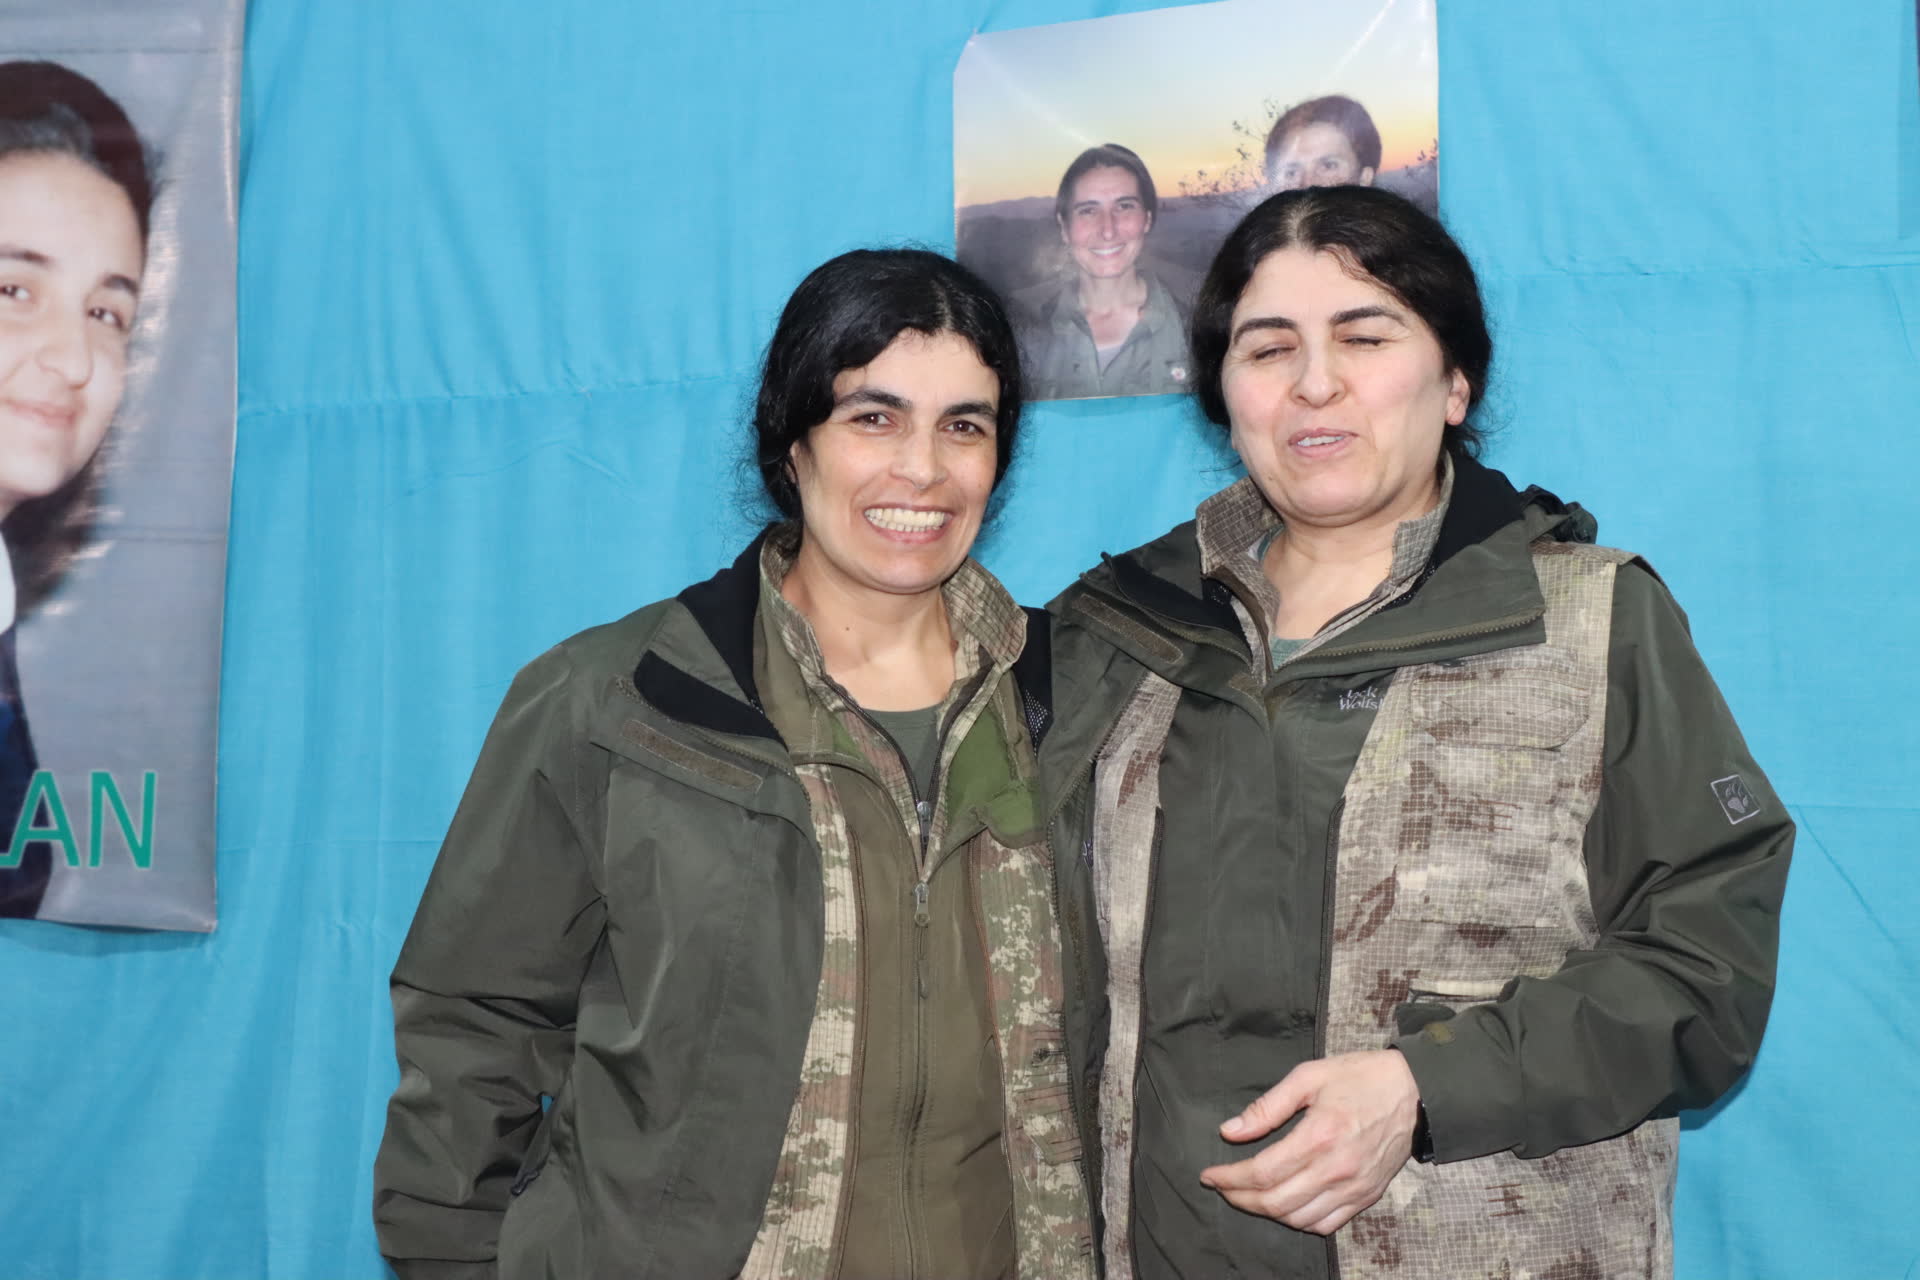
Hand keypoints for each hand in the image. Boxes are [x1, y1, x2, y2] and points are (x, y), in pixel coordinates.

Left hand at [1198, 1049, 1420, 1234]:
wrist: (1415, 1091)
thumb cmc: (1360, 1077)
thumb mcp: (1308, 1077)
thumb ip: (1267, 1107)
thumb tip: (1230, 1131)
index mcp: (1319, 1136)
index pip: (1262, 1172)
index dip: (1230, 1179)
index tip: (1210, 1175)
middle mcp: (1336, 1169)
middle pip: (1276, 1203)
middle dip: (1240, 1198)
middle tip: (1223, 1186)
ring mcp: (1354, 1188)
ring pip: (1298, 1219)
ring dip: (1266, 1212)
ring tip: (1248, 1195)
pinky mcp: (1366, 1196)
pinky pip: (1326, 1224)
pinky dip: (1299, 1221)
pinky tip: (1285, 1205)